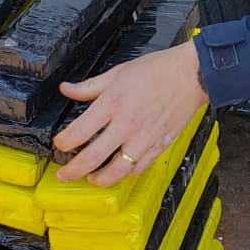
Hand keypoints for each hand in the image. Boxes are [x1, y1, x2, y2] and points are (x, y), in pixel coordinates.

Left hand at [53, 40, 206, 186]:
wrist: (191, 75)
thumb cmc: (157, 70)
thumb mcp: (117, 72)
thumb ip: (89, 86)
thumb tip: (66, 89)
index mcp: (113, 103)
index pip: (79, 132)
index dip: (63, 143)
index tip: (59, 144)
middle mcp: (126, 124)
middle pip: (92, 157)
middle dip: (73, 170)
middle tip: (63, 175)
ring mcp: (143, 138)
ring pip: (116, 170)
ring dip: (99, 179)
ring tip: (91, 179)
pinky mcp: (159, 145)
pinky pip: (139, 167)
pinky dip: (125, 174)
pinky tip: (118, 172)